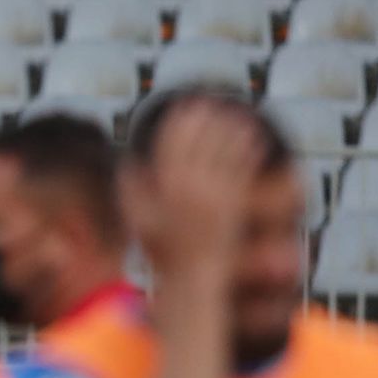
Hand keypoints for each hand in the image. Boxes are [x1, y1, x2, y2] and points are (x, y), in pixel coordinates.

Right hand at [125, 99, 263, 275]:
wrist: (194, 274)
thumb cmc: (164, 249)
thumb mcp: (139, 219)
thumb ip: (130, 190)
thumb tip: (125, 163)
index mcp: (164, 189)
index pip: (172, 144)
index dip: (179, 122)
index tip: (184, 107)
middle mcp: (189, 189)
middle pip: (199, 142)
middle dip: (204, 119)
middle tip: (210, 102)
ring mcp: (214, 195)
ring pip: (224, 151)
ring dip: (230, 129)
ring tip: (235, 114)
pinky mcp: (235, 202)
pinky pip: (243, 168)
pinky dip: (248, 150)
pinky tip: (253, 137)